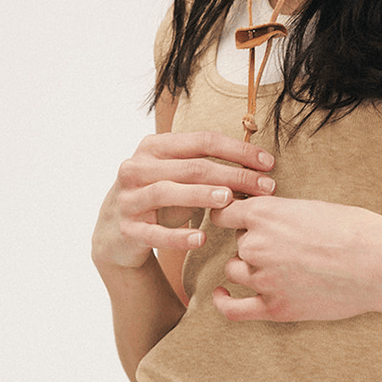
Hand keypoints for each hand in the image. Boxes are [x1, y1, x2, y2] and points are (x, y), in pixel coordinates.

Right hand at [92, 132, 275, 270]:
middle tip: (264, 186)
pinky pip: (153, 232)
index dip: (237, 150)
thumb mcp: (179, 176)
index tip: (268, 162)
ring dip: (202, 195)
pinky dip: (177, 237)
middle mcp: (137, 167)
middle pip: (192, 166)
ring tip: (230, 200)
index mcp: (155, 146)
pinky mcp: (126, 229)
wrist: (114, 231)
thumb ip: (208, 167)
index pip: (202, 141)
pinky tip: (199, 240)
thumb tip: (259, 169)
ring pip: (168, 192)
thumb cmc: (159, 197)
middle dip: (233, 175)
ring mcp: (129, 198)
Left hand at [210, 196, 381, 321]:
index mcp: (264, 214)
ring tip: (279, 263)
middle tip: (288, 242)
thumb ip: (278, 214)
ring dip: (249, 266)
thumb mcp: (311, 207)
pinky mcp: (276, 308)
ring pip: (236, 270)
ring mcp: (264, 279)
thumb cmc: (355, 229)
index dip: (232, 215)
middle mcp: (257, 245)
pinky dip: (223, 302)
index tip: (239, 219)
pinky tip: (222, 295)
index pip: (223, 213)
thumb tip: (259, 219)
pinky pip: (234, 310)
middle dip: (255, 241)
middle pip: (237, 242)